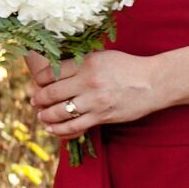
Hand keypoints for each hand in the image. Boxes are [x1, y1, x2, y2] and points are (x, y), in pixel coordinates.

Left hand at [25, 48, 170, 140]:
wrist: (154, 83)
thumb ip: (79, 64)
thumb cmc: (126, 68)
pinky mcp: (102, 116)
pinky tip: (53, 129)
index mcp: (87, 63)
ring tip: (41, 116)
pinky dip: (59, 130)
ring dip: (46, 116)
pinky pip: (74, 126)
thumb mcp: (102, 57)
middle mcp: (89, 81)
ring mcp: (95, 101)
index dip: (39, 80)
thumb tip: (54, 71)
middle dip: (38, 99)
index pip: (52, 73)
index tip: (37, 83)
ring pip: (60, 112)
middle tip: (34, 101)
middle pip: (51, 93)